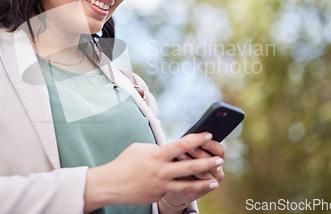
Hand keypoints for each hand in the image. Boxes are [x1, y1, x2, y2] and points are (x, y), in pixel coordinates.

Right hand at [83, 132, 221, 212]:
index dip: (197, 139)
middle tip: (220, 159)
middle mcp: (161, 170)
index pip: (181, 144)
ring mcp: (161, 185)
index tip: (209, 135)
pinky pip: (175, 191)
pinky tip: (197, 188)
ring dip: (204, 182)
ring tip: (215, 181)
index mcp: (157, 155)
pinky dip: (187, 189)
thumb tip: (171, 149)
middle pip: (190, 166)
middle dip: (207, 163)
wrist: (111, 184)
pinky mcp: (158, 195)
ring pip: (188, 185)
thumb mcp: (140, 148)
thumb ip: (158, 149)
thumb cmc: (125, 163)